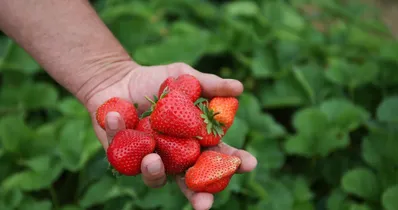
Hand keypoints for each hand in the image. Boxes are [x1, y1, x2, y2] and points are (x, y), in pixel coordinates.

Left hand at [85, 62, 257, 209]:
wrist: (117, 79)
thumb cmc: (155, 80)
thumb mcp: (184, 77)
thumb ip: (210, 85)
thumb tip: (239, 88)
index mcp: (193, 140)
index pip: (218, 155)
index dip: (234, 162)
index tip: (249, 164)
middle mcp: (174, 155)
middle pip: (190, 182)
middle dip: (199, 196)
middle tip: (205, 204)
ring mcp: (149, 158)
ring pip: (156, 177)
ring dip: (155, 172)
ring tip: (153, 159)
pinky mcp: (122, 157)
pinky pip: (122, 154)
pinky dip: (119, 133)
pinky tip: (117, 115)